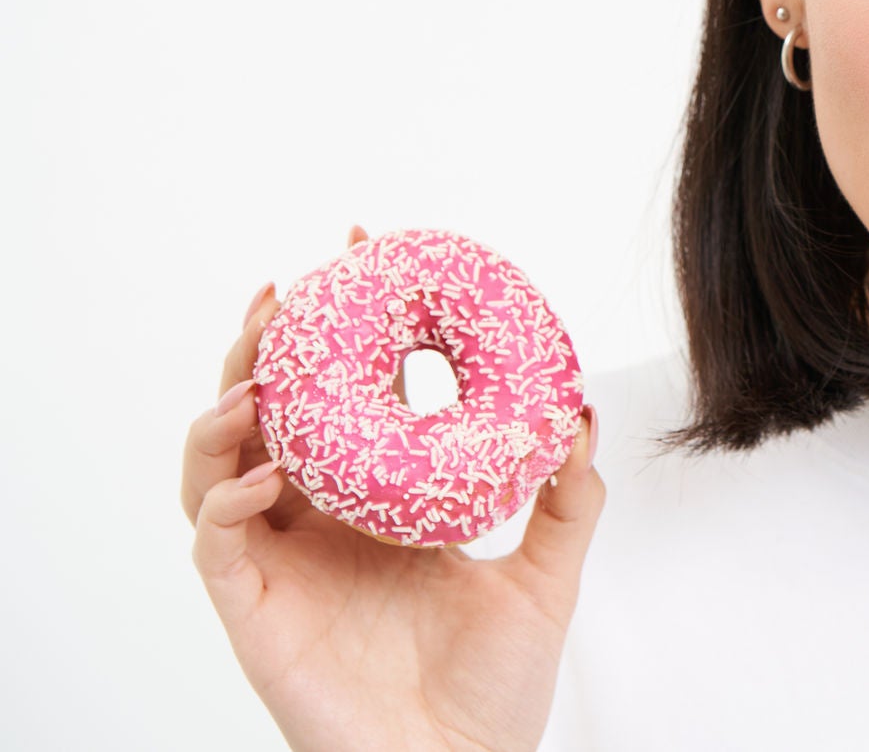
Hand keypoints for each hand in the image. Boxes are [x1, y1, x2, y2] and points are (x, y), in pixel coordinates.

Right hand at [183, 224, 604, 751]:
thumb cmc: (497, 692)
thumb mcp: (548, 575)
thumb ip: (568, 497)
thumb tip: (580, 410)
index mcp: (377, 503)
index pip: (348, 394)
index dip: (348, 322)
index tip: (366, 248)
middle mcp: (320, 524)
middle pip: (268, 414)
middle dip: (266, 347)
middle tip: (289, 290)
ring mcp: (282, 566)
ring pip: (215, 464)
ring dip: (226, 409)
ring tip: (256, 373)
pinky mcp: (255, 614)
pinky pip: (214, 542)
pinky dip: (224, 499)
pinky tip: (262, 474)